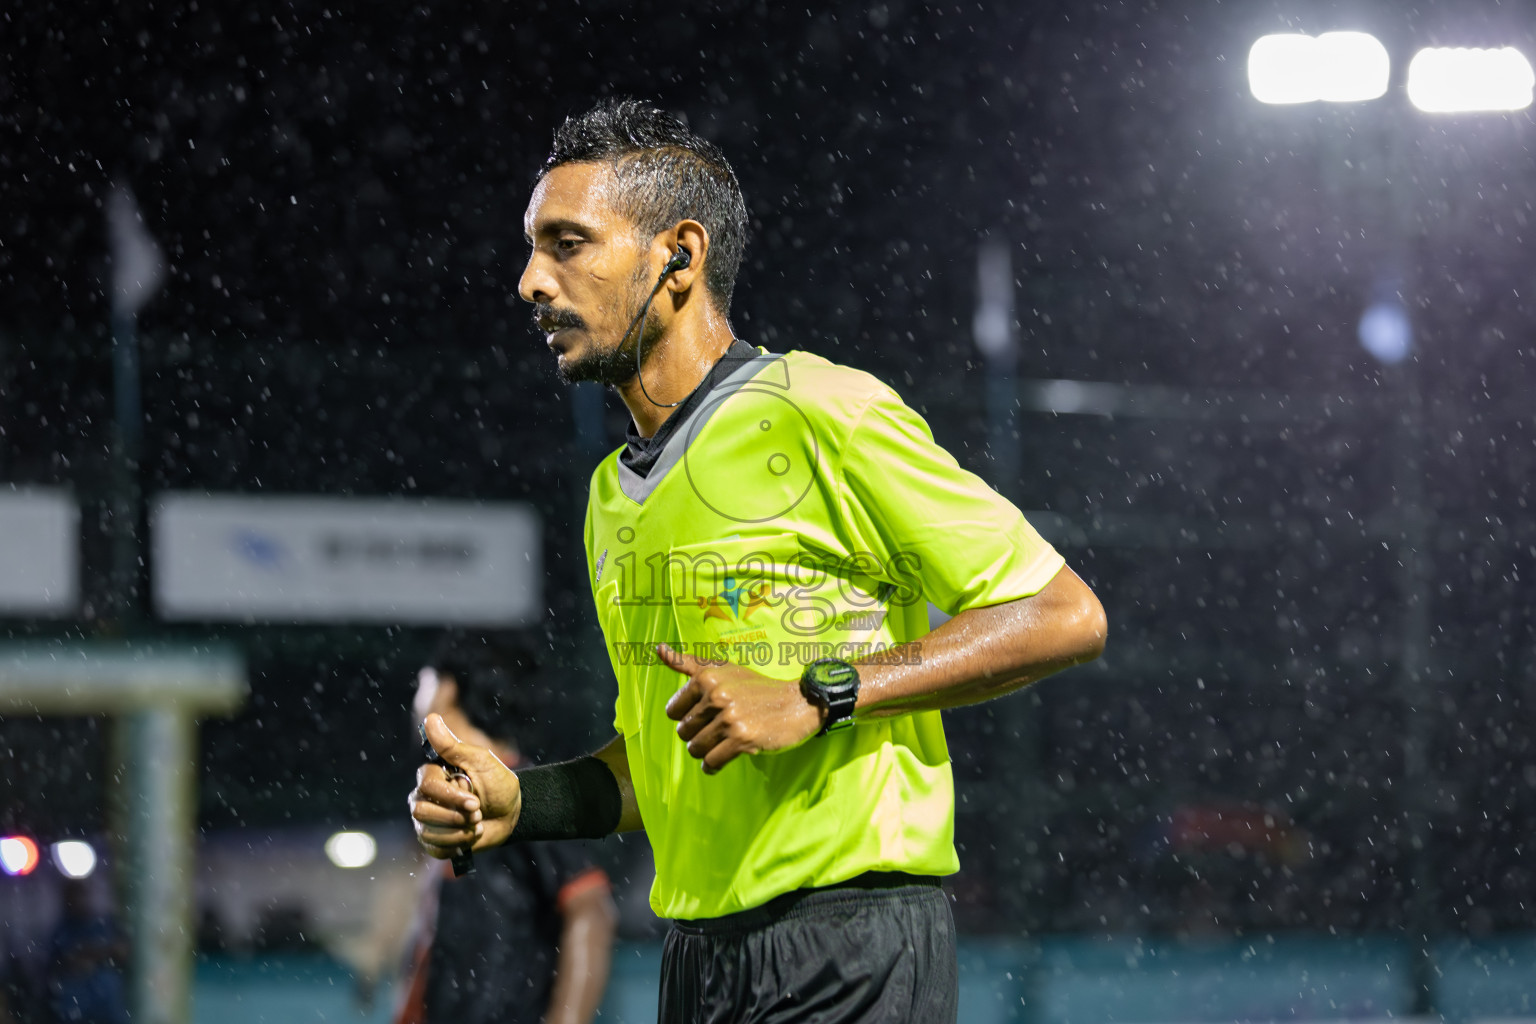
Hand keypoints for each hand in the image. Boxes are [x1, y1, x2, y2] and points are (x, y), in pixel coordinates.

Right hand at [408, 714, 521, 855]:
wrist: (513, 813)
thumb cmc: (498, 783)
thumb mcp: (480, 760)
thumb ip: (452, 745)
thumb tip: (430, 718)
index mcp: (434, 775)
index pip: (427, 785)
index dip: (451, 796)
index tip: (475, 801)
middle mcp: (424, 796)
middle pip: (420, 810)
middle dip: (454, 816)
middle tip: (478, 813)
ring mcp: (428, 820)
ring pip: (427, 831)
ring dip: (458, 831)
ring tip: (477, 824)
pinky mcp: (434, 841)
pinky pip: (434, 848)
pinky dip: (457, 844)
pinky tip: (471, 836)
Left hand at [660, 643, 822, 773]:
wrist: (798, 703)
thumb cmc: (758, 687)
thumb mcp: (724, 668)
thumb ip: (689, 662)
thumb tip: (659, 650)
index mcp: (708, 677)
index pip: (673, 711)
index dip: (687, 717)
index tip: (706, 716)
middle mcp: (716, 696)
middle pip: (684, 732)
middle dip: (697, 735)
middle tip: (718, 730)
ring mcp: (729, 718)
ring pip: (695, 749)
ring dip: (706, 751)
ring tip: (721, 743)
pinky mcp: (742, 739)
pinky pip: (712, 762)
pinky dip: (713, 765)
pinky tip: (721, 759)